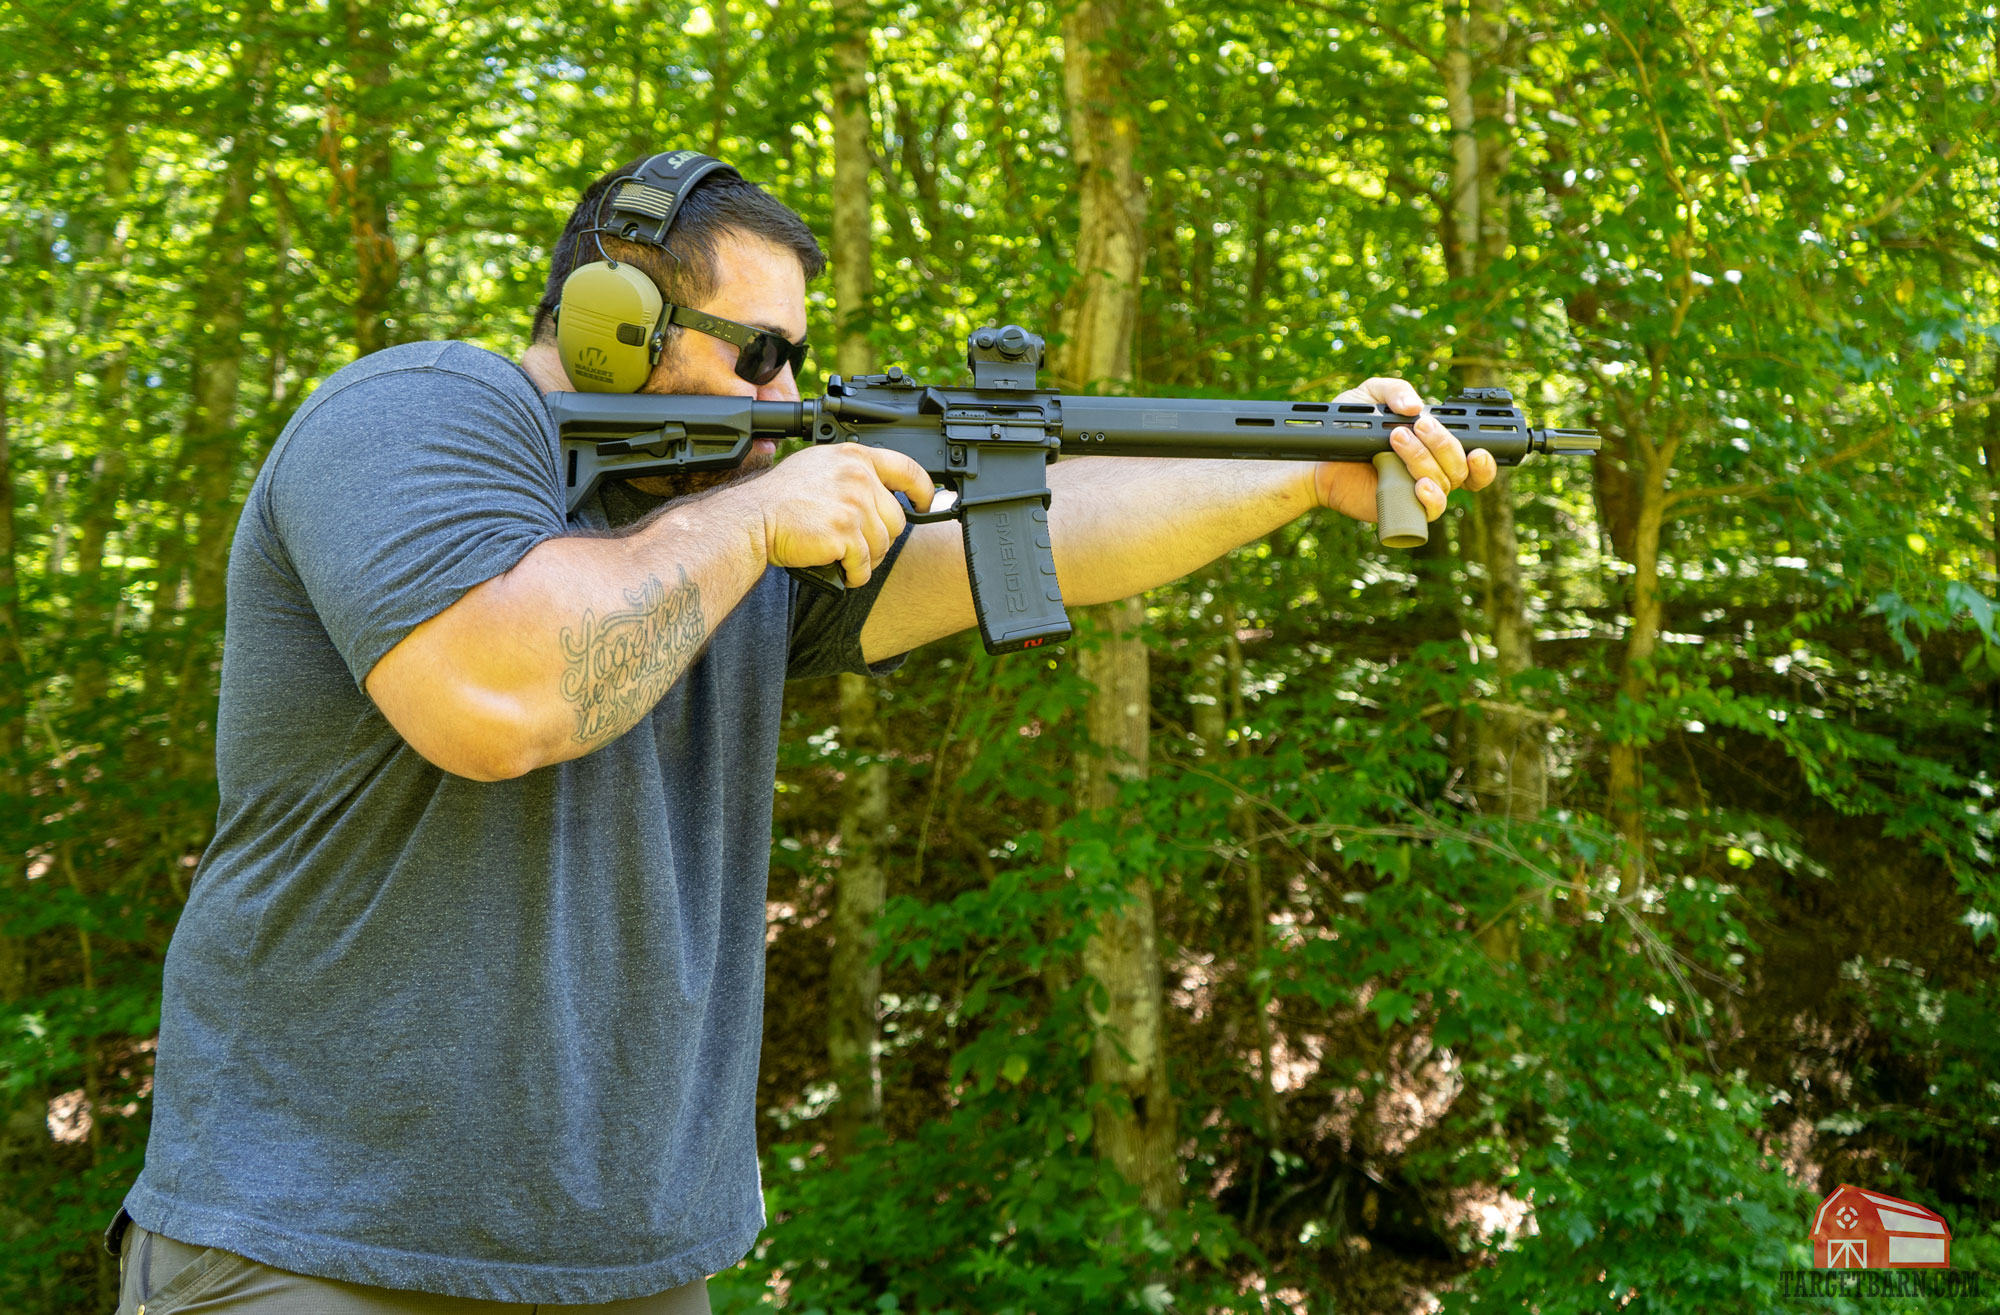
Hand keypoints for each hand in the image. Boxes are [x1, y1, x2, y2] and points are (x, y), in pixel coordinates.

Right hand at [758, 444, 935, 585]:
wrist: (754, 517)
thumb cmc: (781, 497)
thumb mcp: (820, 466)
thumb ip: (852, 473)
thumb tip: (881, 492)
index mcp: (855, 458)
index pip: (907, 469)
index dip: (923, 489)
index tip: (926, 502)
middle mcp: (859, 478)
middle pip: (897, 520)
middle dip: (881, 539)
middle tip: (859, 545)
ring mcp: (853, 505)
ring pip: (883, 545)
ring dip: (867, 559)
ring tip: (846, 559)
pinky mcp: (845, 533)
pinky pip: (864, 564)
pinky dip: (856, 575)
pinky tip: (844, 572)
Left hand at [1311, 377, 1497, 523]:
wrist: (1318, 460)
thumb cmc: (1347, 429)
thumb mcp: (1370, 396)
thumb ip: (1395, 390)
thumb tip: (1416, 405)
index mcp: (1434, 447)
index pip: (1475, 458)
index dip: (1485, 457)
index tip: (1480, 443)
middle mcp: (1432, 471)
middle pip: (1461, 466)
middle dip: (1443, 443)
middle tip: (1417, 426)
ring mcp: (1419, 491)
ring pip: (1445, 482)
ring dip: (1424, 458)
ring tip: (1396, 439)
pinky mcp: (1403, 509)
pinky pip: (1431, 510)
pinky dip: (1431, 497)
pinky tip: (1418, 484)